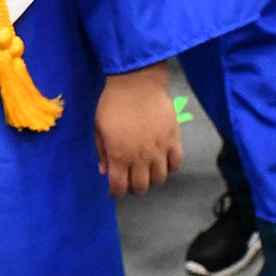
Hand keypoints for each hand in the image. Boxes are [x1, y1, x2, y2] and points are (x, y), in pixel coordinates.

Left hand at [93, 62, 183, 196]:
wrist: (137, 82)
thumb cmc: (113, 103)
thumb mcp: (99, 127)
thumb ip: (102, 152)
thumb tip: (105, 171)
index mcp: (119, 156)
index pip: (119, 187)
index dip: (116, 192)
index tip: (115, 190)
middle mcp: (140, 158)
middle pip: (141, 187)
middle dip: (134, 187)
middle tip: (131, 178)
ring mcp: (160, 151)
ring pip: (160, 179)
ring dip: (152, 178)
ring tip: (147, 169)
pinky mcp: (174, 141)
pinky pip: (176, 164)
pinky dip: (170, 167)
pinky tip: (163, 161)